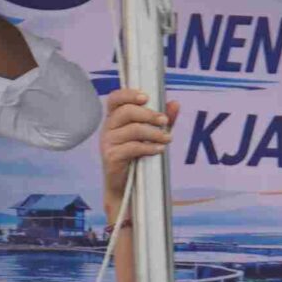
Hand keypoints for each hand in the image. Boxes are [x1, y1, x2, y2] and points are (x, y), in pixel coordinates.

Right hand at [99, 89, 179, 214]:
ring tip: (167, 138)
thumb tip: (174, 103)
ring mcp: (108, 142)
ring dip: (154, 133)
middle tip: (165, 121)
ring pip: (132, 129)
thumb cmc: (137, 157)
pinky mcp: (111, 156)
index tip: (147, 97)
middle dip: (149, 114)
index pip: (115, 98)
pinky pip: (132, 147)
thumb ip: (162, 119)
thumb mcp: (151, 135)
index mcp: (115, 118)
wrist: (126, 187)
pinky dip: (149, 147)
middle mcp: (108, 127)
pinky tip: (159, 149)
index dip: (129, 94)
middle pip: (126, 111)